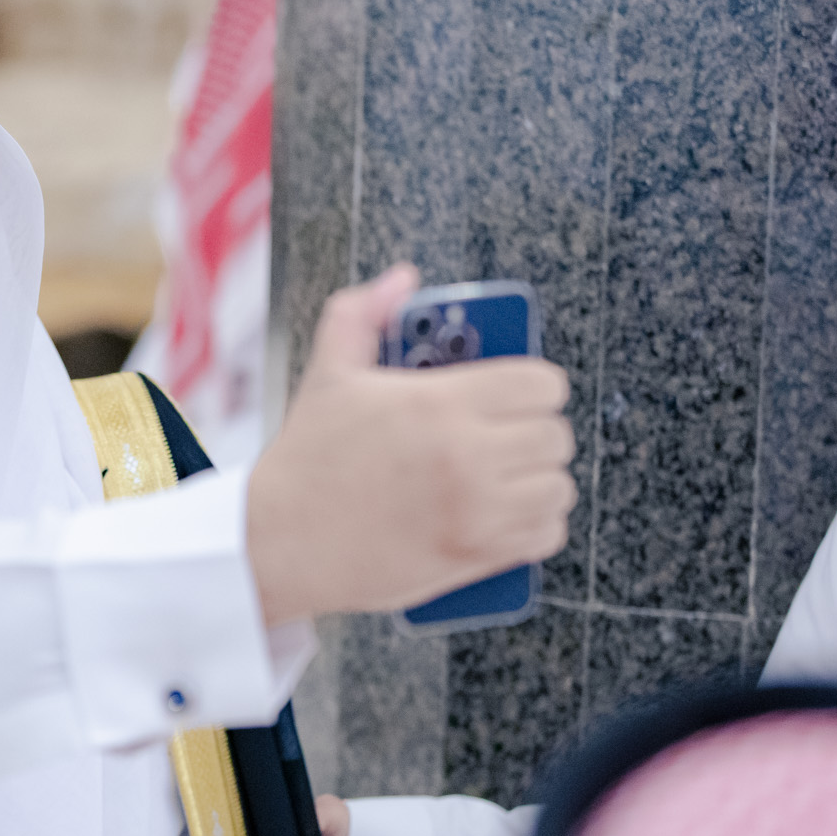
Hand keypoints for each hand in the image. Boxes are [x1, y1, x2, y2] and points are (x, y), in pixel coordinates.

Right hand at [244, 264, 575, 622]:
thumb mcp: (328, 375)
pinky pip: (546, 535)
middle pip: (555, 435)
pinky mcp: (476, 554)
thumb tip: (401, 280)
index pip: (539, 382)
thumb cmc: (305, 462)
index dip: (537, 384)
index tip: (520, 392)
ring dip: (541, 479)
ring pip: (558, 487)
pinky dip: (537, 525)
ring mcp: (476, 511)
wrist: (278, 543)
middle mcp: (467, 456)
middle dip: (537, 430)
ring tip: (512, 474)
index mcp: (438, 403)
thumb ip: (362, 314)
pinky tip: (509, 514)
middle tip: (510, 432)